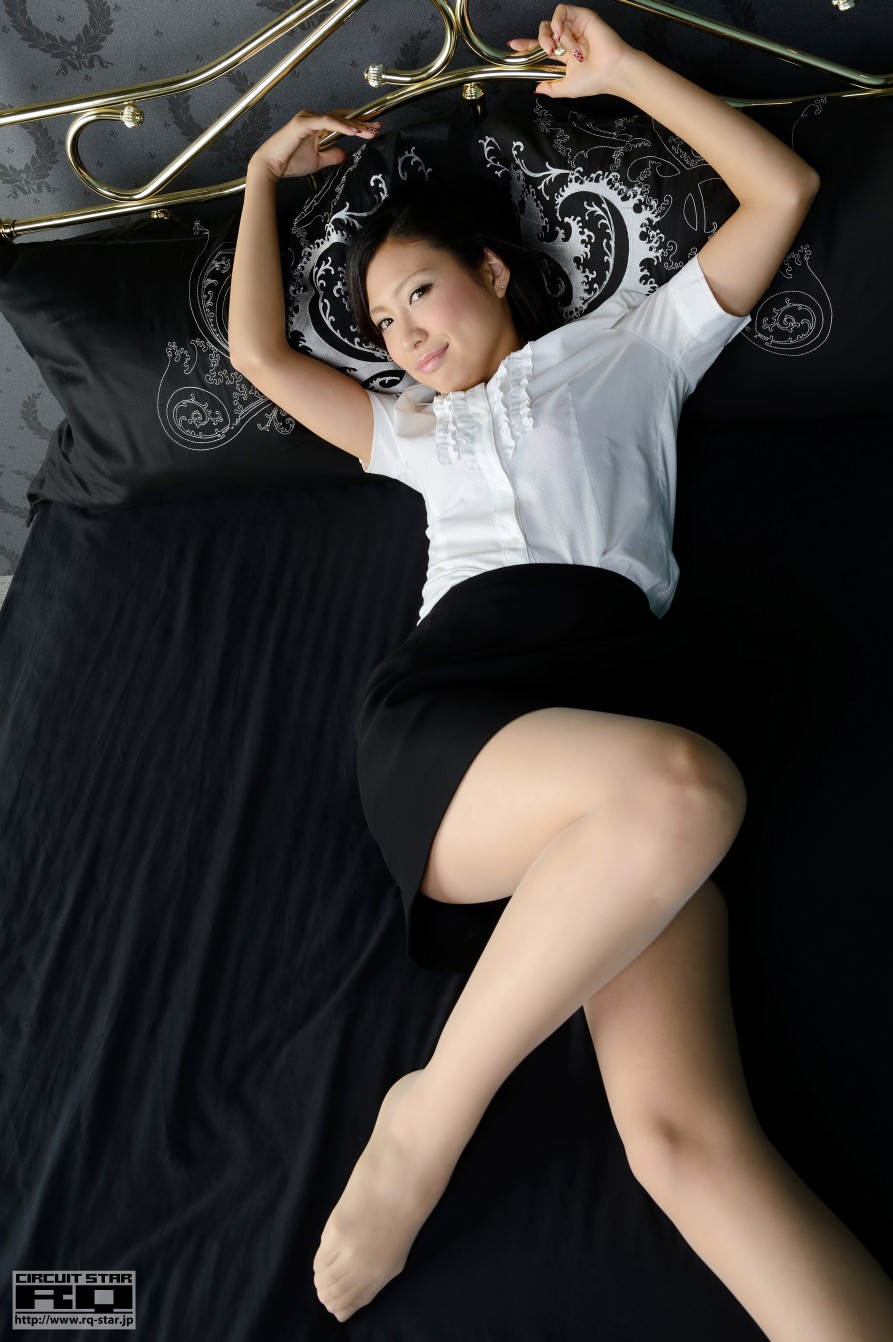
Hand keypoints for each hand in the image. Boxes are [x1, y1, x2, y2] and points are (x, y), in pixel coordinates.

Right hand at [249, 109, 380, 180]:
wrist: (271, 167)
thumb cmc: (290, 162)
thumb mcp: (319, 160)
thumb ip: (333, 155)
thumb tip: (346, 154)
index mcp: (317, 125)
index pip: (342, 120)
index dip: (359, 123)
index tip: (374, 128)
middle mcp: (313, 118)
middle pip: (342, 116)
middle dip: (361, 122)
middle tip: (378, 125)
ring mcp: (308, 118)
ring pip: (337, 118)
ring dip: (354, 124)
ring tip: (369, 130)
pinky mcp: (303, 123)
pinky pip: (326, 122)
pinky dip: (341, 125)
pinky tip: (353, 131)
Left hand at [507, 5, 633, 98]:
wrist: (611, 72)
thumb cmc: (595, 81)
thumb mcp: (566, 89)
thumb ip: (551, 88)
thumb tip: (536, 89)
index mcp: (565, 56)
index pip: (542, 48)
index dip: (526, 46)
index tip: (513, 46)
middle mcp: (568, 40)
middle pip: (543, 32)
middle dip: (538, 41)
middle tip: (547, 51)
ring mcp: (574, 28)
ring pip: (551, 22)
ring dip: (552, 36)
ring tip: (562, 48)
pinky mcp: (581, 17)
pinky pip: (562, 13)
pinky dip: (559, 24)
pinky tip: (564, 36)